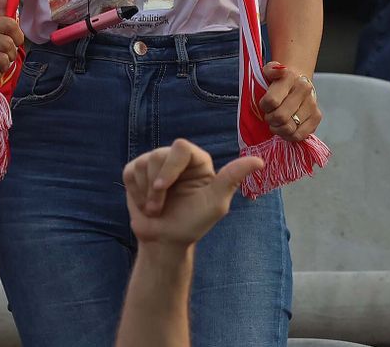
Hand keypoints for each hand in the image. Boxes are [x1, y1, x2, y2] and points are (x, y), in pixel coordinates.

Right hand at [123, 139, 263, 249]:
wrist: (164, 241)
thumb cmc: (192, 224)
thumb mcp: (215, 204)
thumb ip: (232, 179)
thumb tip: (259, 161)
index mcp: (197, 162)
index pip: (180, 147)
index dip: (169, 166)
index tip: (162, 188)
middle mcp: (176, 159)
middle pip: (158, 155)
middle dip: (155, 186)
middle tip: (160, 206)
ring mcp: (155, 164)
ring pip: (142, 163)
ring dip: (146, 193)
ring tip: (156, 207)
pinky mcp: (136, 171)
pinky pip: (130, 172)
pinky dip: (135, 192)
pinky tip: (146, 203)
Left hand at [257, 61, 319, 140]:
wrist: (296, 83)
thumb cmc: (279, 81)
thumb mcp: (268, 71)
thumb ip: (270, 69)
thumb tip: (279, 70)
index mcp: (290, 77)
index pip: (271, 101)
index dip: (264, 107)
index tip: (265, 105)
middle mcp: (304, 89)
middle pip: (280, 116)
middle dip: (270, 119)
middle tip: (270, 116)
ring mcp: (312, 104)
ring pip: (289, 128)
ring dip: (278, 128)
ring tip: (277, 123)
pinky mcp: (316, 117)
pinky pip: (299, 135)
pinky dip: (288, 136)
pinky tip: (285, 129)